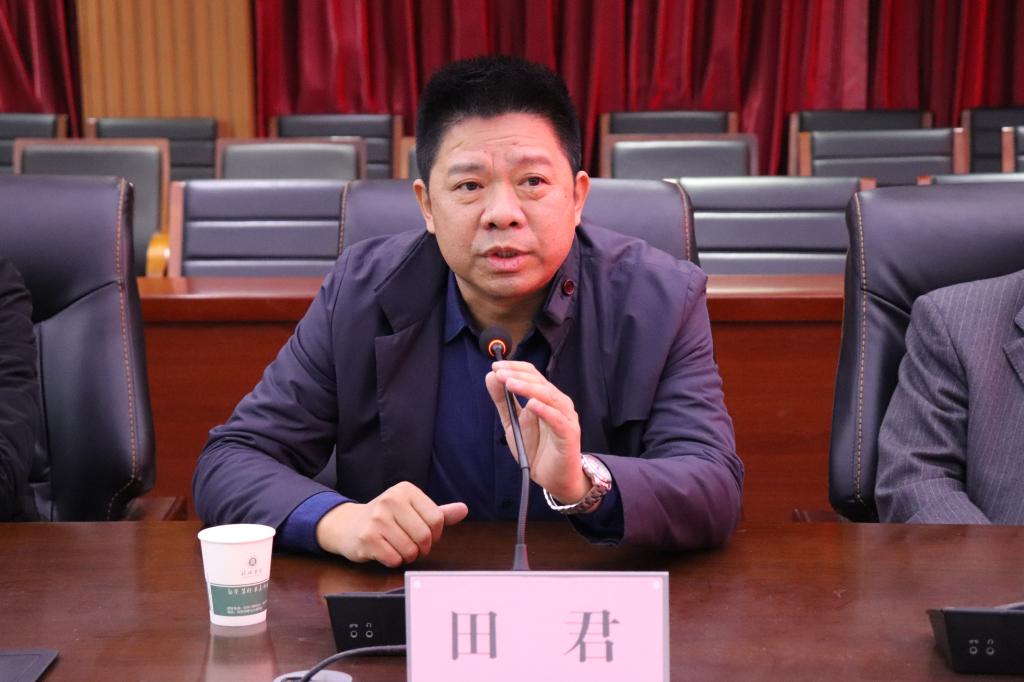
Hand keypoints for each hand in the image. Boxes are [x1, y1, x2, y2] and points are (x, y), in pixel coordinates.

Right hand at [315, 482, 467, 566]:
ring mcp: (377, 518)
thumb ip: (439, 512)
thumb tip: (464, 509)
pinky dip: (394, 561)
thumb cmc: (386, 518)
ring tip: (396, 546)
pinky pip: (394, 559)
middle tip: (412, 545)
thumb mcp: (412, 510)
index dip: (435, 534)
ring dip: (407, 555)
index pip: (437, 519)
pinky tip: (385, 551)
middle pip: (425, 536)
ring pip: (410, 550)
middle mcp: (391, 500)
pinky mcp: (367, 537)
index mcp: (406, 490)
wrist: (347, 525)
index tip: (425, 534)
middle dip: (422, 547)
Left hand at [485, 360, 588, 502]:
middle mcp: (558, 403)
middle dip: (518, 375)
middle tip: (499, 373)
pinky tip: (533, 405)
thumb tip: (491, 376)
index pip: (532, 374)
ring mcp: (565, 418)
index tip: (495, 366)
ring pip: (550, 397)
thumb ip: (503, 401)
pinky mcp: (569, 434)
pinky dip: (546, 411)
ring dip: (529, 388)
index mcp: (546, 398)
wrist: (554, 479)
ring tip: (510, 384)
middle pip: (540, 382)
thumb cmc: (537, 449)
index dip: (514, 367)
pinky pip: (558, 420)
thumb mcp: (513, 423)